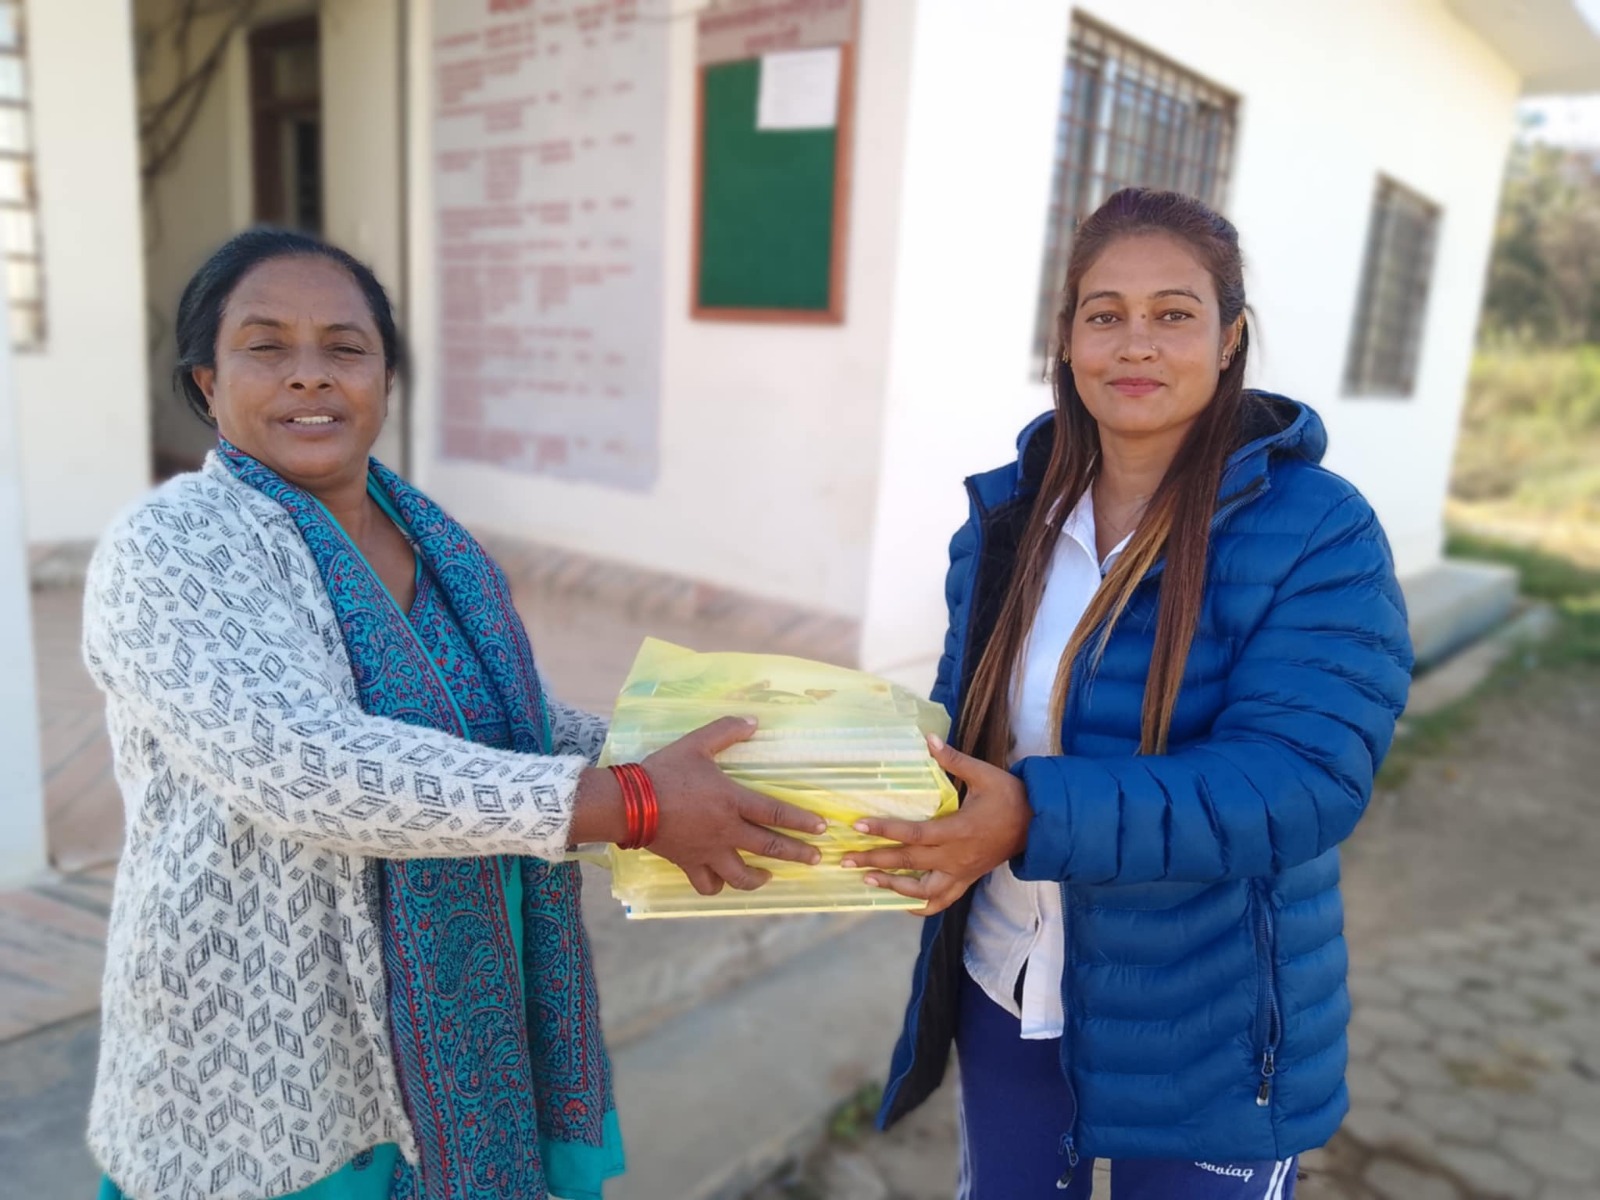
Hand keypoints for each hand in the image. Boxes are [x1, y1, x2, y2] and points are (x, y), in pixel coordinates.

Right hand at [643, 716, 825, 895]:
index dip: (802, 822)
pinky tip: (723, 883)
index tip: (822, 829)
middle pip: (769, 847)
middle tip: (816, 859)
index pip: (776, 814)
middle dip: (797, 854)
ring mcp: (708, 851)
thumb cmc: (665, 771)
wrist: (629, 803)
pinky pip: (707, 885)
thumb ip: (726, 731)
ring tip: (771, 877)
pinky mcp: (688, 864)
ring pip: (741, 875)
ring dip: (760, 879)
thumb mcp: (697, 743)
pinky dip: (717, 887)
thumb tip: (753, 721)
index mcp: (732, 801)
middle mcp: (726, 830)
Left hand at [840, 735, 1031, 915]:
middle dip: (875, 861)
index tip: (858, 826)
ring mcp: (961, 872)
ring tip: (866, 881)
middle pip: (909, 862)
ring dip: (893, 888)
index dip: (884, 831)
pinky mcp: (966, 880)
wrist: (1038, 824)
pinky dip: (920, 906)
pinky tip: (902, 904)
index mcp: (957, 830)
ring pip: (922, 890)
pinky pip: (942, 901)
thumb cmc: (1009, 797)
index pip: (913, 834)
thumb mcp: (983, 774)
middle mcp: (955, 856)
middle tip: (845, 860)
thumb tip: (928, 739)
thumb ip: (953, 760)